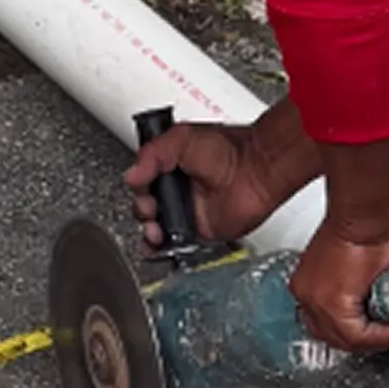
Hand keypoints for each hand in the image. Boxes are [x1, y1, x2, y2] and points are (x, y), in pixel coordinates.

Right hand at [123, 97, 318, 248]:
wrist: (256, 169)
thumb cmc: (230, 149)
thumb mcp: (182, 138)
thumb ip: (153, 153)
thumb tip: (132, 175)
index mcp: (172, 165)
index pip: (143, 181)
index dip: (138, 186)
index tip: (140, 186)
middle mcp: (180, 189)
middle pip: (146, 206)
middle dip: (142, 210)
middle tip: (151, 207)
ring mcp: (190, 212)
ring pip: (157, 228)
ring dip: (149, 231)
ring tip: (155, 228)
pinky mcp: (202, 231)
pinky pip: (177, 245)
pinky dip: (164, 249)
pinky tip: (158, 246)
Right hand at [290, 210, 388, 354]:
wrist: (359, 209)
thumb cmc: (374, 232)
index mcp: (333, 304)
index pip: (360, 339)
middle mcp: (312, 299)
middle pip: (338, 338)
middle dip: (369, 340)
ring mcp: (305, 287)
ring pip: (323, 327)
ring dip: (348, 332)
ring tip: (373, 328)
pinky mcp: (305, 276)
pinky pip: (315, 310)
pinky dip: (334, 317)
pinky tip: (350, 313)